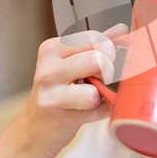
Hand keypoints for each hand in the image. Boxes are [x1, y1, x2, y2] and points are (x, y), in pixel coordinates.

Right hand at [18, 23, 129, 156]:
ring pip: (95, 90)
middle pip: (97, 60)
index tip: (117, 51)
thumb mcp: (72, 63)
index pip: (94, 38)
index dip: (112, 46)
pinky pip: (97, 110)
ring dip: (101, 94)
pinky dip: (101, 110)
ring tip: (90, 95)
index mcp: (52, 49)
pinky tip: (88, 110)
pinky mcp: (59, 117)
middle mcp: (48, 69)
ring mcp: (51, 94)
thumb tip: (122, 29)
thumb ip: (96, 46)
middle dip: (108, 70)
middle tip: (102, 77)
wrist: (34, 128)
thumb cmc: (58, 92)